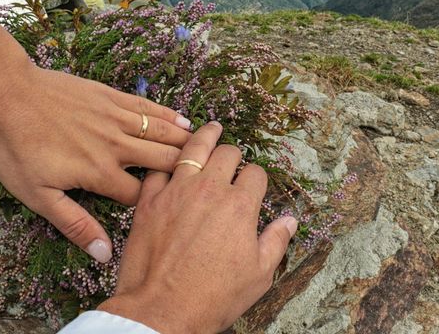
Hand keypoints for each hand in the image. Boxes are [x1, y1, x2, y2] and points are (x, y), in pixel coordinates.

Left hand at [0, 18, 191, 262]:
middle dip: (188, 170)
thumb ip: (75, 224)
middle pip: (164, 162)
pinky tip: (184, 120)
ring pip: (162, 133)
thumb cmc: (18, 149)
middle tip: (214, 175)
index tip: (172, 211)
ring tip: (210, 149)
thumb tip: (103, 253)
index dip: (156, 205)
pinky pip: (148, 108)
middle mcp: (117, 146)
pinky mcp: (112, 98)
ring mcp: (116, 119)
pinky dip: (169, 115)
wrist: (8, 96)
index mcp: (100, 173)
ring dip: (187, 142)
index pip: (140, 195)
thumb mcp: (38, 195)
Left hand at [98, 122, 297, 333]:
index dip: (257, 177)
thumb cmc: (213, 296)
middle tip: (232, 159)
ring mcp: (177, 191)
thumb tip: (289, 220)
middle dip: (234, 154)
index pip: (255, 173)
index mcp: (240, 206)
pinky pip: (158, 169)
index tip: (253, 185)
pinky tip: (171, 161)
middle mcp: (210, 190)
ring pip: (193, 148)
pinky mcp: (148, 200)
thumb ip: (276, 241)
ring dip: (205, 136)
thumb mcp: (258, 275)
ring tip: (211, 128)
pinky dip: (166, 163)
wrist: (161, 311)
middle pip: (228, 153)